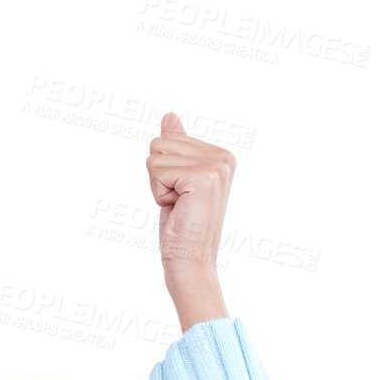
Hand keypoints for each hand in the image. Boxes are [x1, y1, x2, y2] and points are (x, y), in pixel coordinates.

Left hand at [147, 112, 232, 280]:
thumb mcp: (176, 181)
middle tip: (178, 202)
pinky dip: (159, 194)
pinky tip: (177, 209)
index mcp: (221, 155)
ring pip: (156, 157)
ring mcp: (216, 166)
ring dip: (159, 186)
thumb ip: (177, 147)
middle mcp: (223, 157)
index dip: (163, 172)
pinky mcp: (203, 178)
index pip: (168, 139)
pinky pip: (157, 171)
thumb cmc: (182, 228)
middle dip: (159, 177)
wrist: (191, 262)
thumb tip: (169, 117)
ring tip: (179, 206)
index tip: (181, 196)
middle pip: (160, 144)